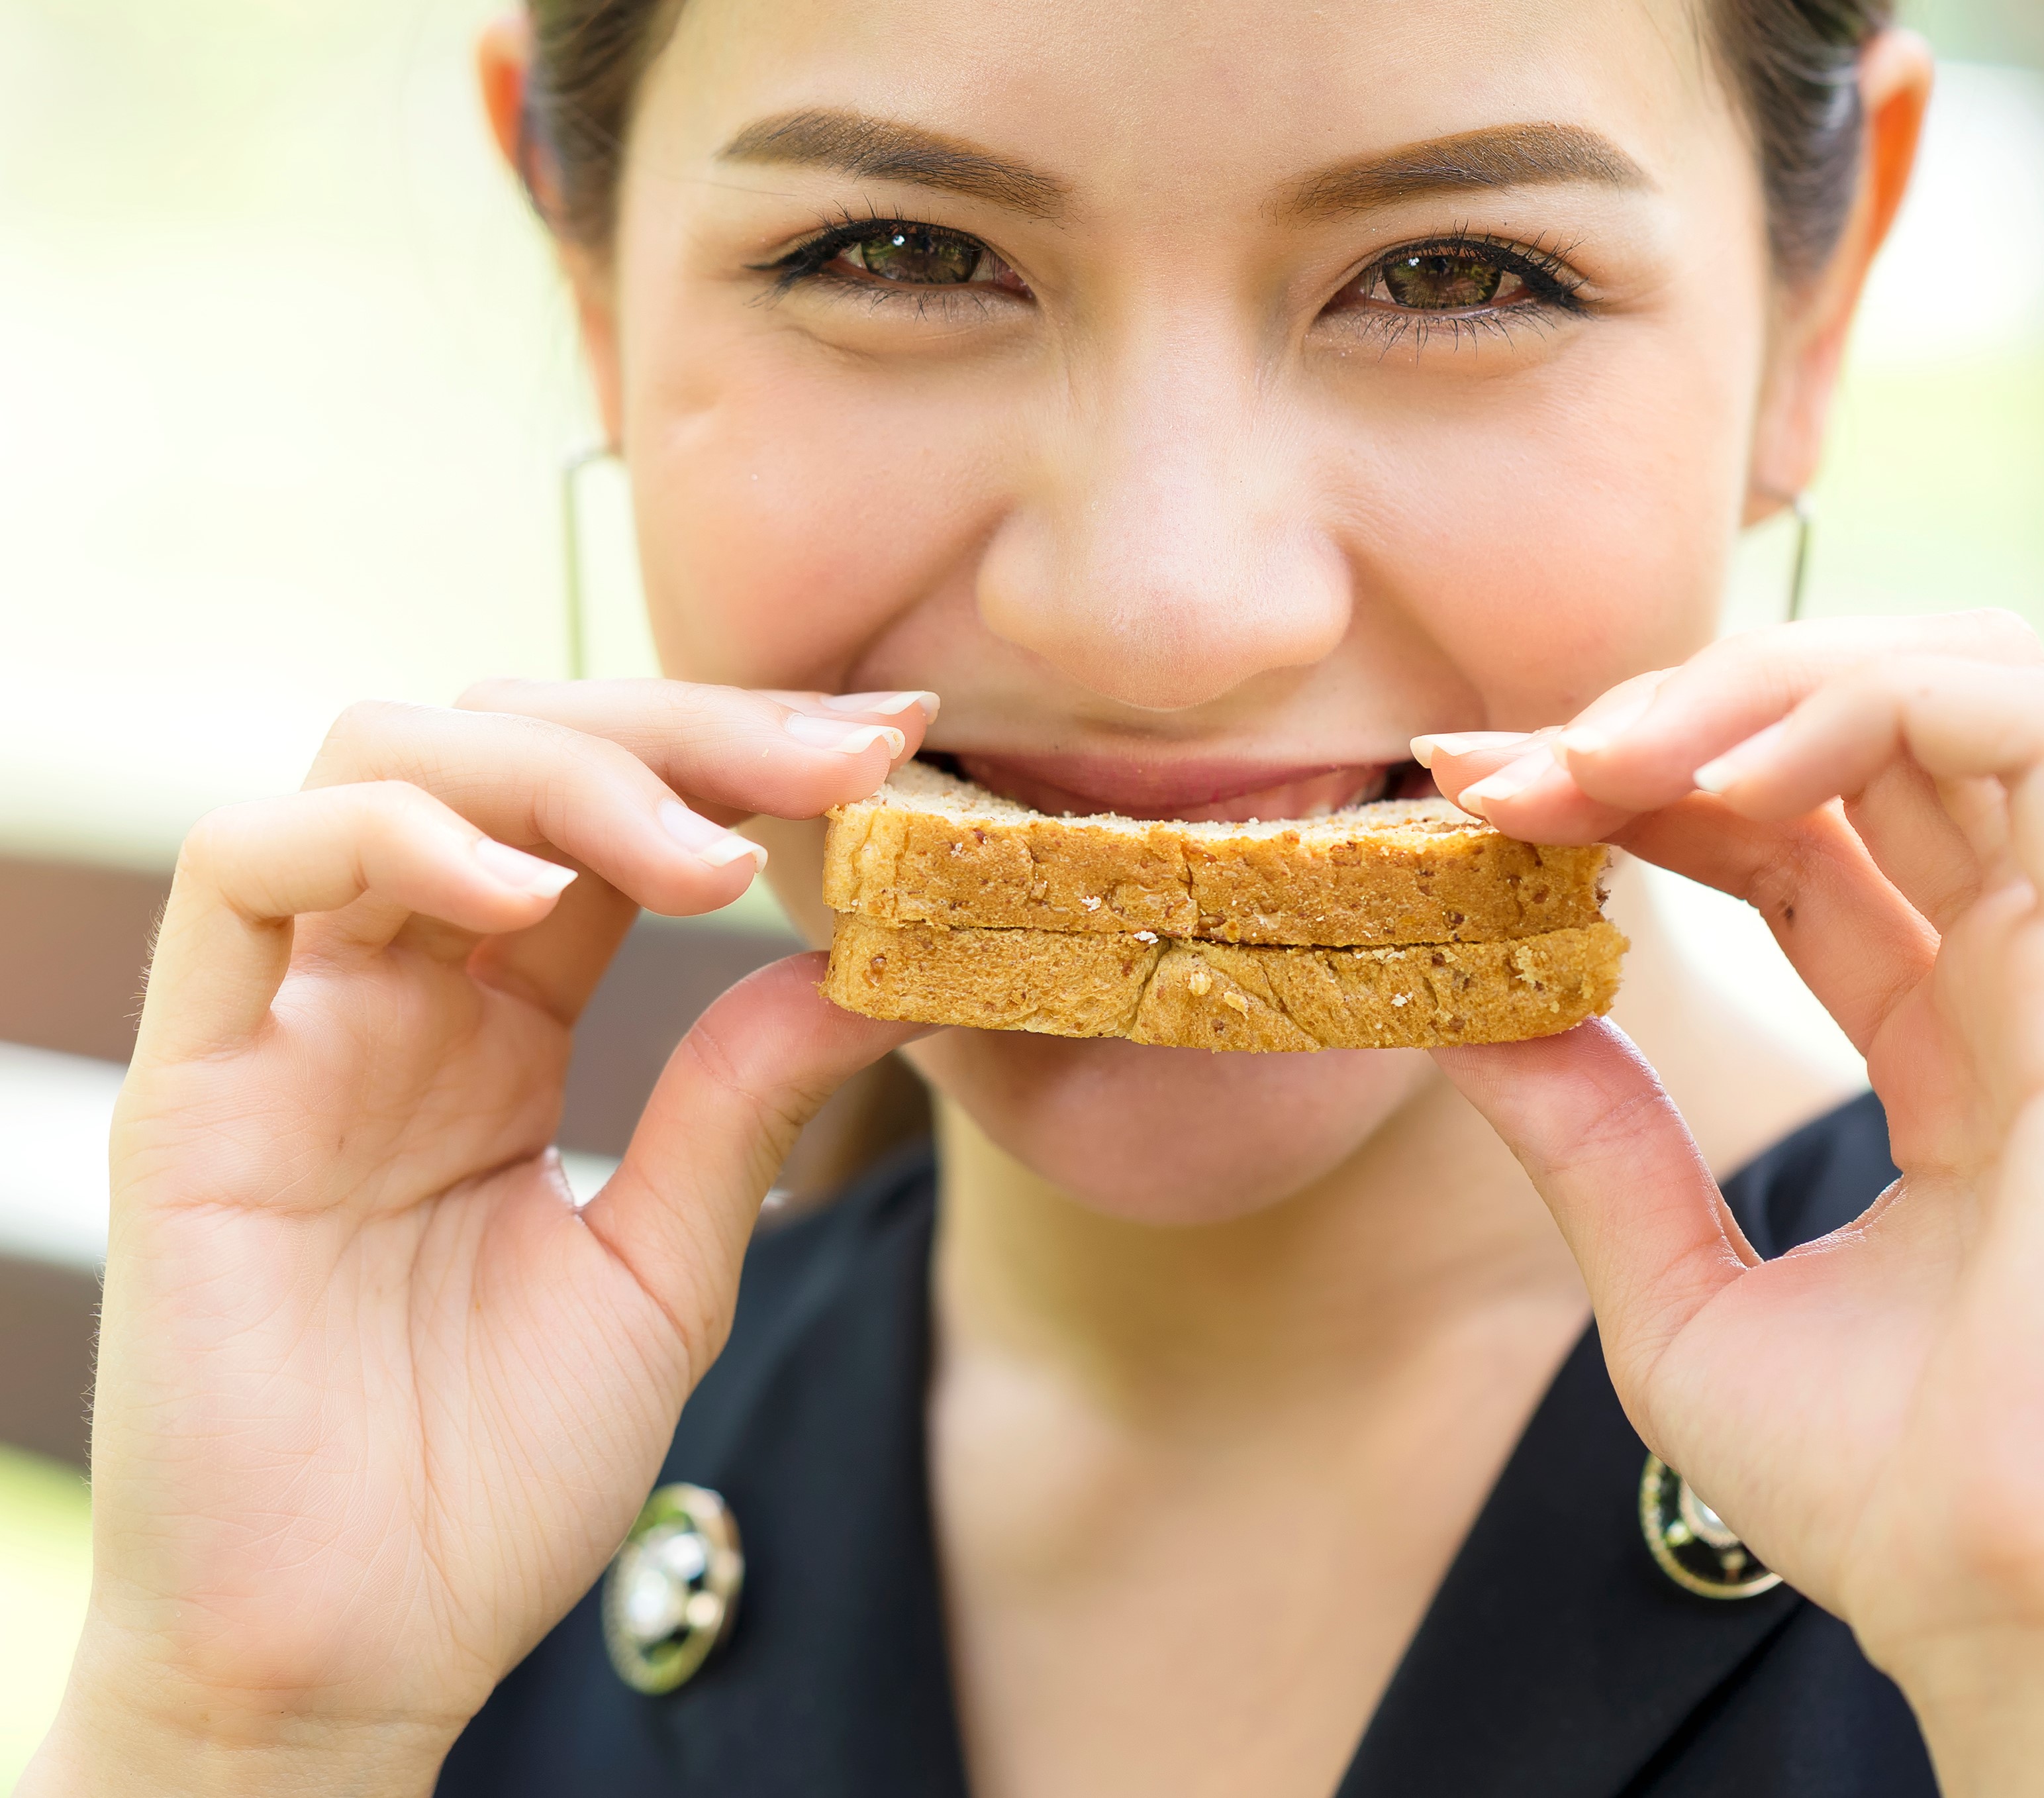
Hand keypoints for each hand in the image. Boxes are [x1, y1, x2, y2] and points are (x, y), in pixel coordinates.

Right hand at [25, 680, 935, 1796]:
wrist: (352, 1655)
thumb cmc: (490, 1479)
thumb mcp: (665, 1265)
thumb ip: (739, 1102)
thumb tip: (871, 963)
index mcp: (501, 1025)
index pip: (615, 820)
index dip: (744, 762)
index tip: (892, 751)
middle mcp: (396, 993)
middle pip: (514, 750)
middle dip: (685, 730)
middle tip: (838, 757)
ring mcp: (290, 1024)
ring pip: (387, 763)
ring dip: (561, 769)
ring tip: (702, 855)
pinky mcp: (197, 1080)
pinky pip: (247, 871)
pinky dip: (392, 841)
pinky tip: (531, 898)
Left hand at [1416, 616, 2043, 1795]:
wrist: (2009, 1610)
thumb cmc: (1874, 1489)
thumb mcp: (1670, 1286)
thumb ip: (1588, 1139)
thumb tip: (1465, 1015)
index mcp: (1931, 1039)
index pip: (1780, 837)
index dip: (1630, 787)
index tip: (1477, 796)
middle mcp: (2012, 977)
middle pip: (1853, 743)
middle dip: (1670, 714)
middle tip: (1517, 765)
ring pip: (1957, 688)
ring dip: (1760, 682)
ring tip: (1608, 755)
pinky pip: (2041, 732)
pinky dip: (1875, 702)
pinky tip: (1724, 773)